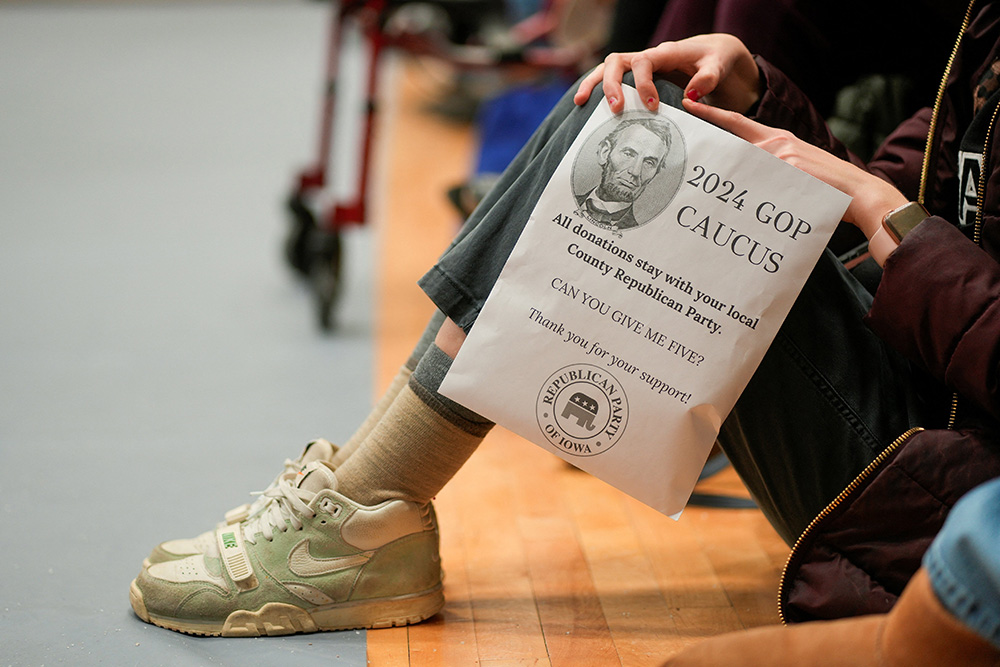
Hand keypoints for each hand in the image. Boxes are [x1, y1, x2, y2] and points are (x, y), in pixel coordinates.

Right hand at [574, 34, 761, 113]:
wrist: (713, 55)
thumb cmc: (716, 59)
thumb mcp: (720, 65)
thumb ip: (708, 77)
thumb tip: (690, 95)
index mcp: (665, 53)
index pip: (644, 62)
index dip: (643, 84)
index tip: (652, 106)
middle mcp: (647, 57)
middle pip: (617, 62)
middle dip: (612, 85)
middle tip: (616, 110)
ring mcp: (637, 68)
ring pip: (607, 68)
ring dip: (593, 84)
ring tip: (580, 103)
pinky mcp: (634, 78)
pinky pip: (610, 80)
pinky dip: (595, 90)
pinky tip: (584, 106)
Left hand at [683, 98, 906, 262]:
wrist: (858, 193)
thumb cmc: (824, 186)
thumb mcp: (792, 169)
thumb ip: (767, 166)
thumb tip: (739, 177)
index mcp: (777, 139)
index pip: (737, 122)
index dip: (712, 113)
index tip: (690, 103)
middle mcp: (777, 142)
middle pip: (734, 148)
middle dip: (715, 160)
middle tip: (694, 168)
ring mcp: (782, 155)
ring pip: (743, 166)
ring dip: (733, 185)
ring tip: (722, 200)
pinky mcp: (790, 168)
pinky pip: (759, 180)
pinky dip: (751, 193)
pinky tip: (746, 206)